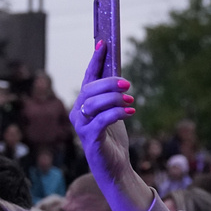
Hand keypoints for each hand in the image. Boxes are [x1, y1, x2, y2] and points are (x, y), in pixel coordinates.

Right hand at [70, 42, 151, 210]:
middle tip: (128, 84)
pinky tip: (130, 112)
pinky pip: (101, 121)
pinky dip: (116, 113)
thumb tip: (120, 73)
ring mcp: (82, 125)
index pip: (89, 77)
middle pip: (90, 89)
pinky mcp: (90, 138)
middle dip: (109, 83)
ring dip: (114, 99)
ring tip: (131, 101)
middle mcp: (78, 112)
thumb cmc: (114, 139)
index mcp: (84, 103)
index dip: (95, 60)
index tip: (104, 44)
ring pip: (94, 103)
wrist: (115, 167)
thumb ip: (113, 95)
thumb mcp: (115, 112)